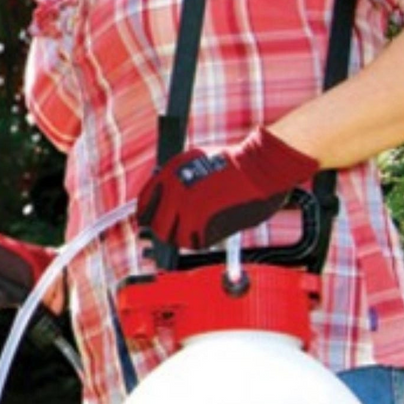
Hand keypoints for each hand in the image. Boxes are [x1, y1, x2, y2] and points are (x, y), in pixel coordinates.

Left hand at [137, 127, 318, 249]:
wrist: (259, 166)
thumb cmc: (233, 163)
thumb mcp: (194, 161)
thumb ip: (176, 180)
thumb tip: (164, 200)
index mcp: (168, 173)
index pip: (144, 204)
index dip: (149, 216)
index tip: (155, 222)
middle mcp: (173, 191)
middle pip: (157, 227)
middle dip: (166, 232)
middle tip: (177, 233)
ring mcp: (187, 208)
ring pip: (175, 238)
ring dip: (186, 238)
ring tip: (197, 232)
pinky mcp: (205, 223)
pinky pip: (196, 242)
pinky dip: (202, 241)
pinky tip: (210, 232)